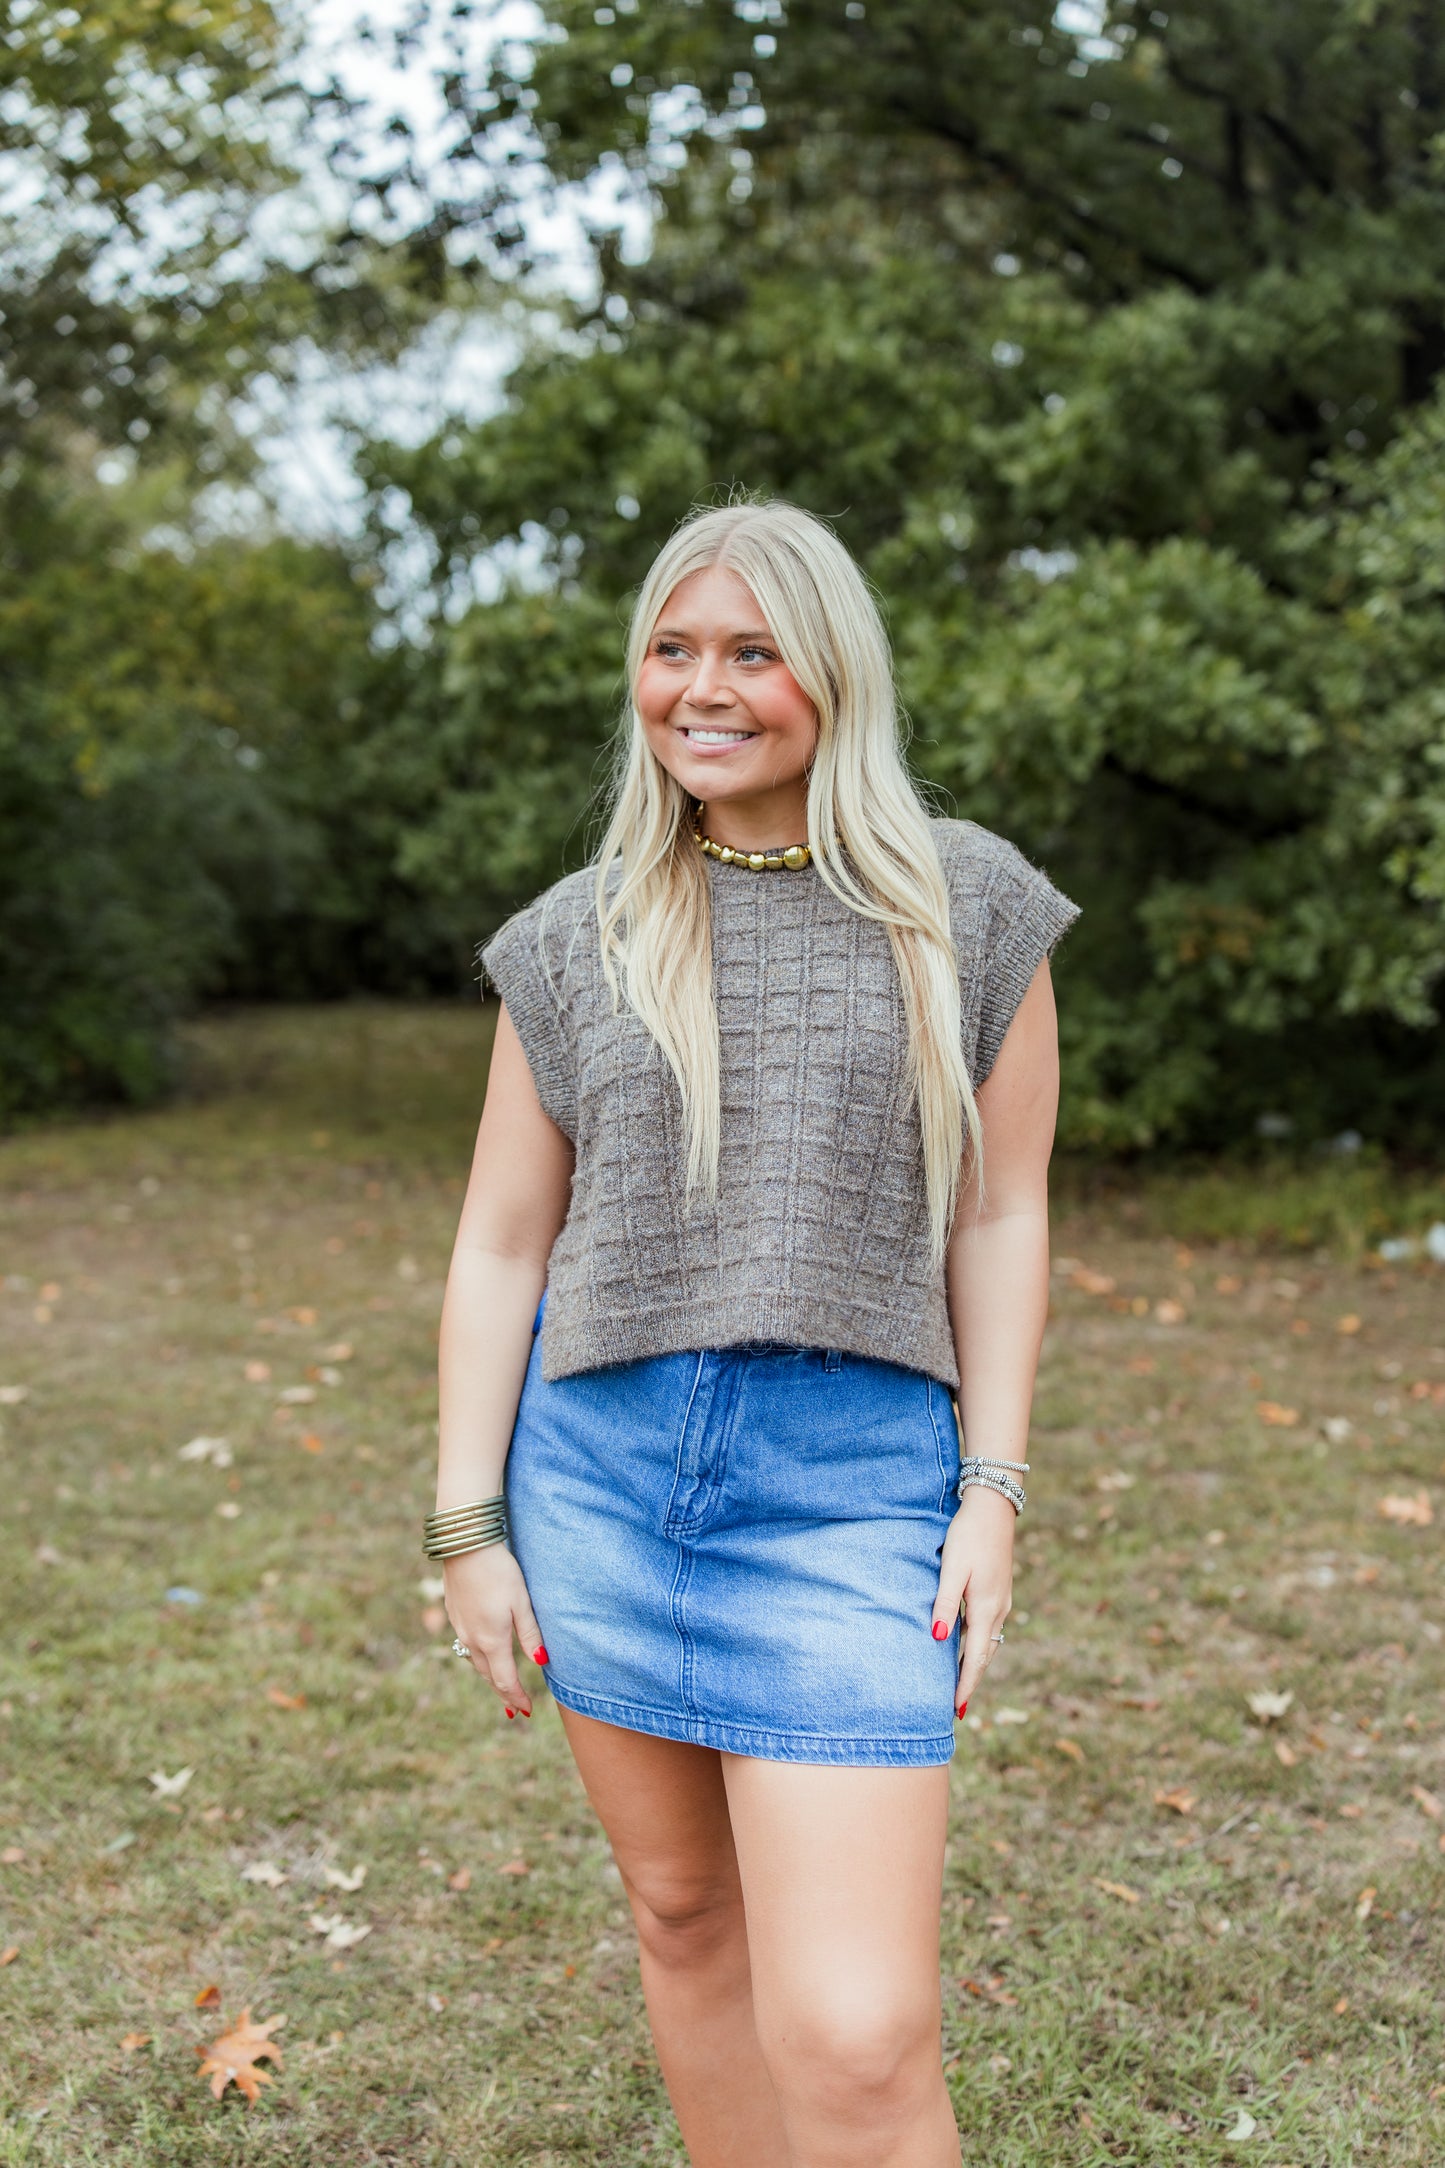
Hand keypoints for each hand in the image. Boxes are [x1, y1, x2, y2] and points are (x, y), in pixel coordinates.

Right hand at [444, 1545, 546, 1718]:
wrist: (464, 1546)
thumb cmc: (498, 1572)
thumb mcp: (521, 1602)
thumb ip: (530, 1633)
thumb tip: (540, 1662)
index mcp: (492, 1640)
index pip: (505, 1680)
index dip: (516, 1697)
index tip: (527, 1710)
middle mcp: (472, 1639)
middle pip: (488, 1675)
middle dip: (503, 1693)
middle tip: (513, 1709)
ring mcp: (460, 1627)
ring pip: (475, 1661)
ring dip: (489, 1677)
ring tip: (500, 1687)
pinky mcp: (454, 1614)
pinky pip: (466, 1645)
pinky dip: (478, 1658)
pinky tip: (483, 1653)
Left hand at [931, 1486, 1014, 1714]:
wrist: (994, 1507)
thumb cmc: (968, 1535)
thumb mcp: (953, 1569)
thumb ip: (945, 1603)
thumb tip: (938, 1639)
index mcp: (987, 1608)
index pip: (975, 1658)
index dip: (966, 1685)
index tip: (957, 1710)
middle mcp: (999, 1609)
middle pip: (984, 1655)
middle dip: (971, 1679)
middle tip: (957, 1705)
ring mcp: (1001, 1600)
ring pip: (988, 1641)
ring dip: (975, 1663)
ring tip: (960, 1682)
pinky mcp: (999, 1590)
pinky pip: (988, 1627)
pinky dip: (977, 1643)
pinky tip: (966, 1644)